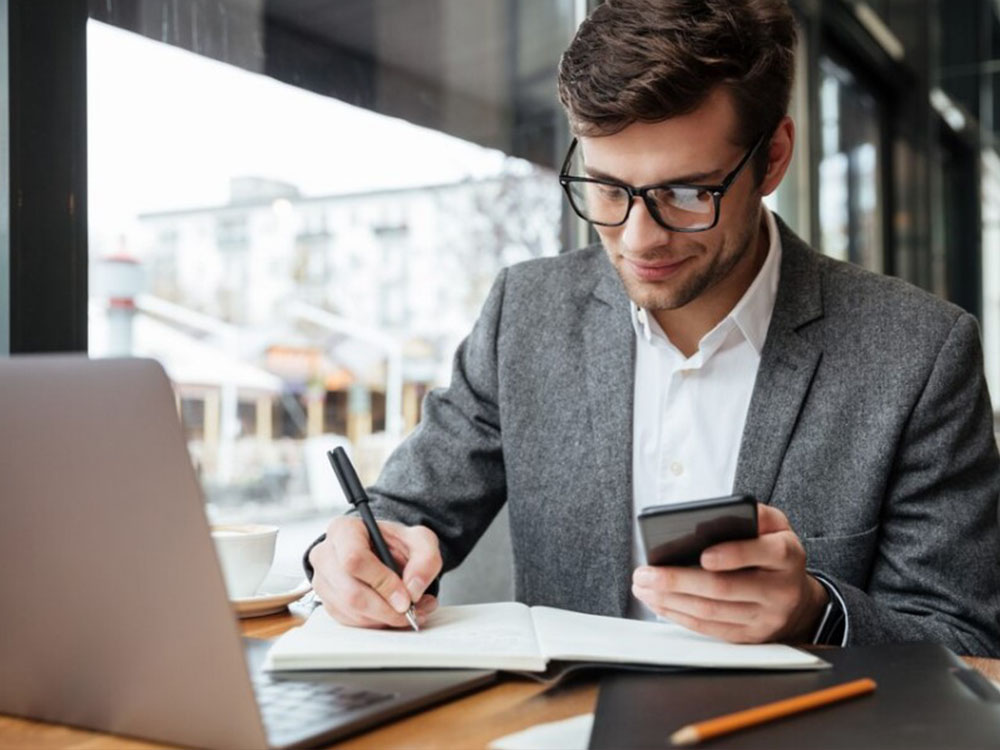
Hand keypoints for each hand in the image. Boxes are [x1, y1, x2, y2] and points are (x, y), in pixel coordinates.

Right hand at [309, 515, 441, 628]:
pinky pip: (351, 622)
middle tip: (412, 611)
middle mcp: (325, 555)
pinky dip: (377, 623)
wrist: (385, 552)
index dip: (382, 582)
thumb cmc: (396, 543)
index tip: (406, 597)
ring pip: (351, 611)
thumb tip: (413, 589)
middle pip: (350, 592)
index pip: (354, 559)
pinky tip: (394, 613)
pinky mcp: (328, 603)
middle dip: (386, 609)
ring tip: (412, 611)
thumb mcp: (421, 540)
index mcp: (343, 530)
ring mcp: (323, 581)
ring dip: (385, 618)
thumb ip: (426, 559)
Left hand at [631, 504, 828, 642]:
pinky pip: (710, 629)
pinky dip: (680, 616)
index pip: (762, 553)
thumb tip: (721, 514)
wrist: (798, 599)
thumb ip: (755, 514)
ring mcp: (765, 618)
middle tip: (646, 573)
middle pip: (725, 588)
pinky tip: (659, 603)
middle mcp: (780, 590)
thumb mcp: (776, 526)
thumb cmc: (774, 552)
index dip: (732, 555)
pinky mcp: (750, 637)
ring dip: (671, 600)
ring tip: (643, 587)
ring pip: (712, 612)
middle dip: (679, 580)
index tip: (702, 555)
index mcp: (787, 555)